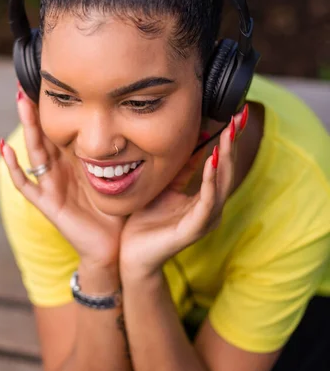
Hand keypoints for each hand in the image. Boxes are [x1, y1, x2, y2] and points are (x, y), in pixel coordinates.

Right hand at [0, 85, 124, 267]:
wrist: (114, 246)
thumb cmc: (119, 209)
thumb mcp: (124, 174)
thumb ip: (129, 152)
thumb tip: (147, 123)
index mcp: (78, 161)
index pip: (65, 129)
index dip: (60, 109)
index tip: (58, 80)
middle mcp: (62, 170)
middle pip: (47, 134)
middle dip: (39, 110)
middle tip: (31, 81)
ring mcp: (52, 185)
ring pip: (35, 151)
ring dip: (28, 127)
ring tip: (21, 102)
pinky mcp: (48, 203)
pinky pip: (26, 185)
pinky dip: (14, 167)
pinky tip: (5, 148)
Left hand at [120, 109, 246, 277]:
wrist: (131, 254)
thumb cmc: (146, 222)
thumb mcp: (165, 187)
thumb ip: (181, 170)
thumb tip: (194, 141)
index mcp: (205, 199)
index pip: (222, 165)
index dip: (230, 141)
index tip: (237, 116)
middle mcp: (210, 208)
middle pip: (227, 171)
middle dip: (233, 143)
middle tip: (240, 117)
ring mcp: (204, 220)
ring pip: (222, 184)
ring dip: (225, 157)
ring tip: (228, 135)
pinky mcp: (194, 230)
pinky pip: (207, 201)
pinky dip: (211, 180)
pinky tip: (212, 161)